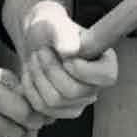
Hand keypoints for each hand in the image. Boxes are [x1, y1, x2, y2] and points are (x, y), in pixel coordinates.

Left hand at [18, 0, 118, 122]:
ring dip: (37, 76)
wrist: (36, 41)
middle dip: (50, 69)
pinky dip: (30, 88)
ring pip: (54, 101)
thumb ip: (63, 34)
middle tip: (41, 51)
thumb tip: (69, 51)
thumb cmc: (51, 28)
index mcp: (105, 63)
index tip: (66, 56)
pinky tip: (31, 73)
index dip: (83, 70)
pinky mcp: (59, 112)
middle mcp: (96, 87)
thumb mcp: (56, 24)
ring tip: (35, 58)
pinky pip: (41, 108)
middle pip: (73, 91)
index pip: (106, 77)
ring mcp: (78, 103)